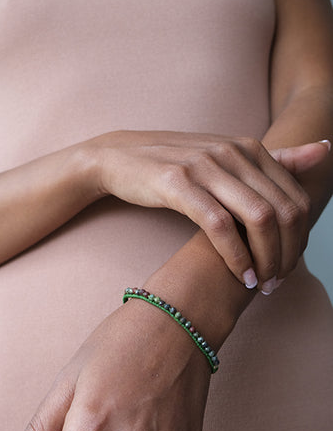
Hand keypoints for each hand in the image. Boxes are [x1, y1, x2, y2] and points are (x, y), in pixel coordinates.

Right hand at [90, 131, 328, 289]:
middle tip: (277, 282)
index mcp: (249, 147)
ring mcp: (205, 165)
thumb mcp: (227, 157)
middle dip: (287, 254)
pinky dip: (236, 255)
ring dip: (266, 259)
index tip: (287, 267)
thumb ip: (277, 159)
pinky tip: (240, 275)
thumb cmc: (175, 164)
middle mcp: (232, 152)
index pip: (296, 197)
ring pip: (258, 218)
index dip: (300, 238)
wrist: (118, 157)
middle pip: (283, 210)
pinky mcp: (177, 183)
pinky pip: (220, 224)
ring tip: (261, 284)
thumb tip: (325, 149)